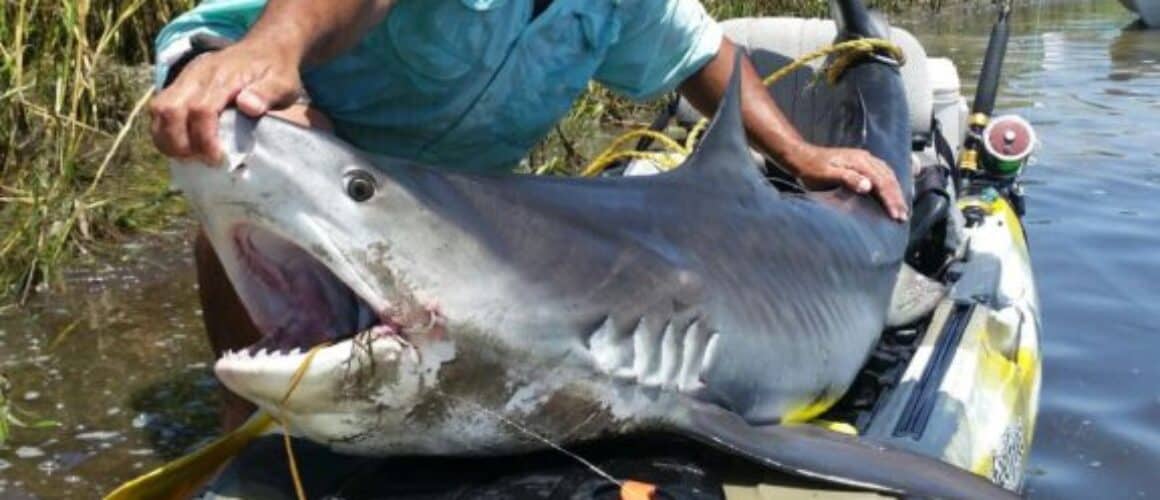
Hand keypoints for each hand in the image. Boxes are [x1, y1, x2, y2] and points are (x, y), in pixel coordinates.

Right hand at [149, 41, 303, 163]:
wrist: (264, 49)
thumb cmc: (275, 71)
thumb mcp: (283, 82)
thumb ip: (268, 93)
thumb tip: (247, 106)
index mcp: (223, 77)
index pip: (202, 109)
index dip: (204, 139)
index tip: (217, 159)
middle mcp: (198, 75)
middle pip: (170, 109)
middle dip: (179, 142)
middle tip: (198, 161)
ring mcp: (185, 77)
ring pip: (158, 108)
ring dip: (166, 138)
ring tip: (186, 157)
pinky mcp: (180, 83)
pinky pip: (159, 107)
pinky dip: (163, 129)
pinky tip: (181, 145)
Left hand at [787, 144, 908, 221]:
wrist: (801, 156)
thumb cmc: (811, 169)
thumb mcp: (826, 175)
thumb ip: (847, 179)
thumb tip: (868, 186)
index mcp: (859, 162)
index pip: (881, 182)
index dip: (890, 199)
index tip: (896, 215)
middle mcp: (865, 158)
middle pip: (888, 178)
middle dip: (897, 198)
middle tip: (903, 216)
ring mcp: (864, 159)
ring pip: (888, 174)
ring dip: (896, 191)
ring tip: (901, 208)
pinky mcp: (861, 162)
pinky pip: (882, 173)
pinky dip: (890, 184)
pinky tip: (891, 193)